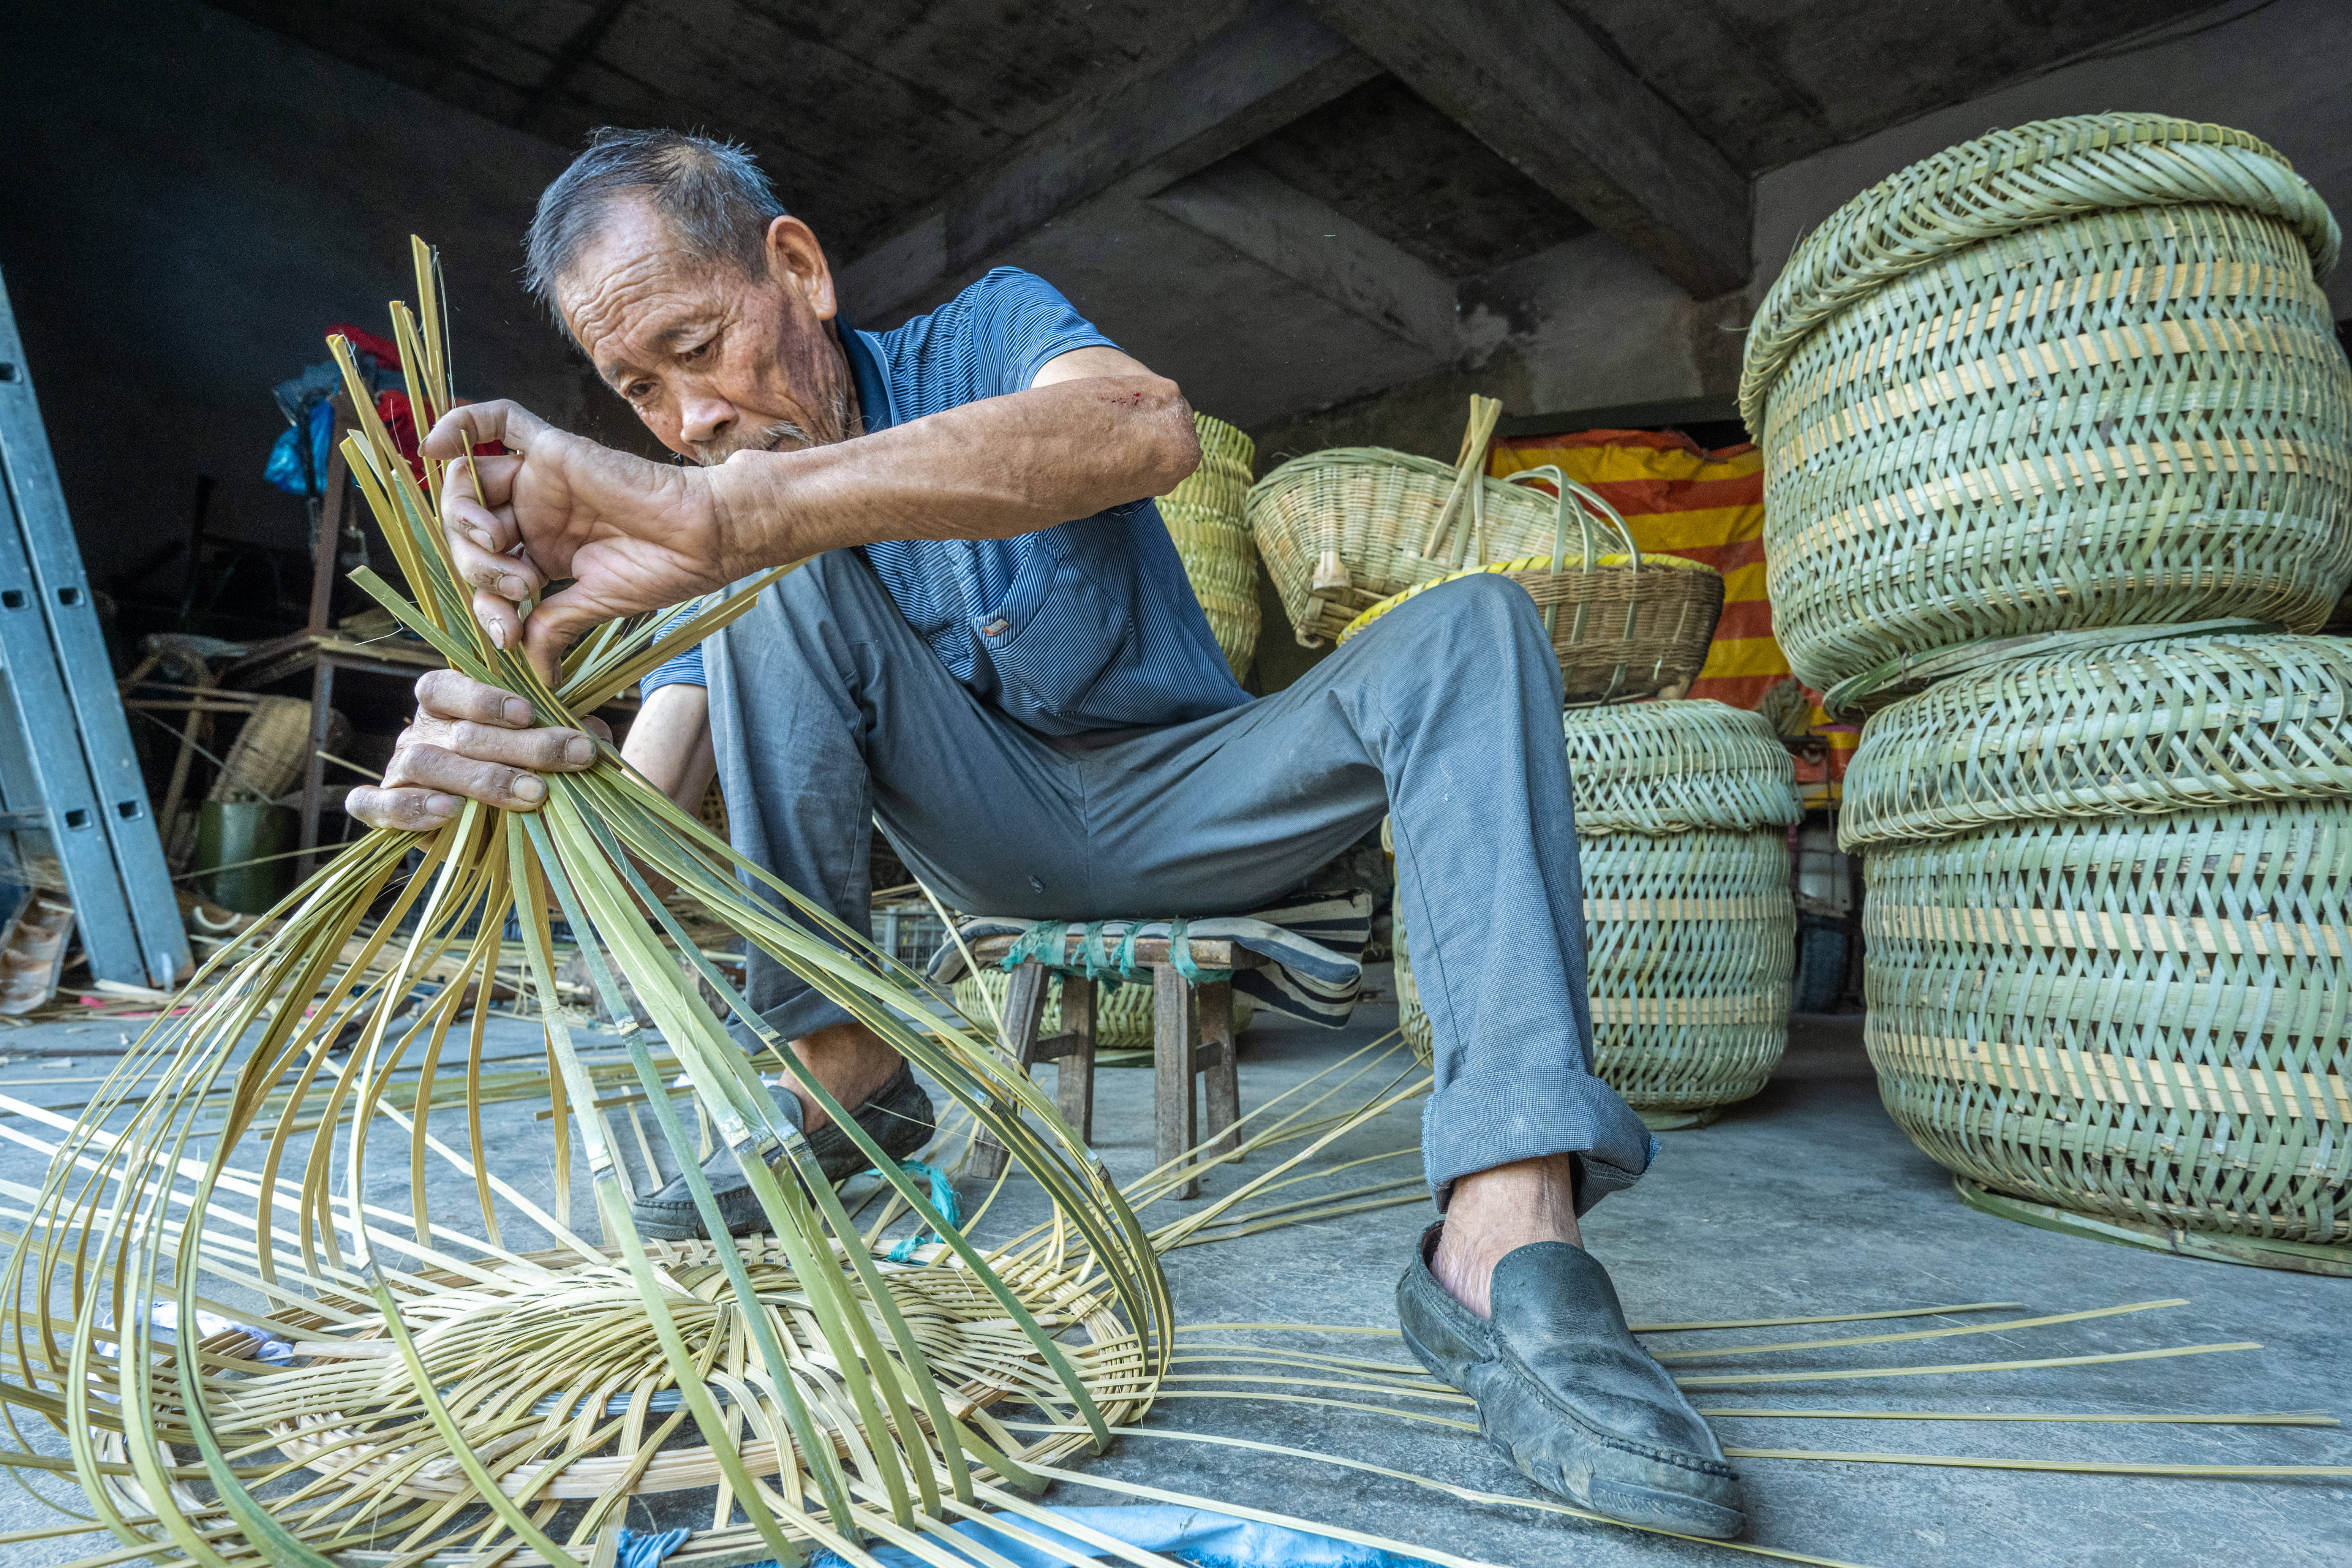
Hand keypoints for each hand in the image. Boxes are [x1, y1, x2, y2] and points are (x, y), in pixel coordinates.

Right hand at [347, 670, 607, 830]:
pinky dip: (408, 807)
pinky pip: (373, 805)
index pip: (445, 687)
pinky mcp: (389, 815)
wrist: (521, 844)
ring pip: (423, 762)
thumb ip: (572, 737)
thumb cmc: (535, 784)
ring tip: (530, 794)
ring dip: (481, 777)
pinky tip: (449, 812)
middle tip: (568, 760)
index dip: (484, 698)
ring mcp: (399, 773)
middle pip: (455, 731)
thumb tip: (592, 734)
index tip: (530, 714)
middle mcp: (420, 735)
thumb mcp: (557, 757)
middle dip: (517, 746)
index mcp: (449, 708)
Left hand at [421, 402, 732, 679]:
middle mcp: (535, 510)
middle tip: (517, 589)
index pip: (486, 569)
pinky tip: (434, 446)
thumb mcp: (592, 606)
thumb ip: (551, 627)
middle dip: (477, 566)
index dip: (486, 604)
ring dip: (464, 518)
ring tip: (496, 543)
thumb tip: (533, 672)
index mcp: (543, 548)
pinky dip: (459, 426)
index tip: (511, 633)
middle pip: (469, 528)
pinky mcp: (552, 449)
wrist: (703, 539)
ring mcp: (541, 478)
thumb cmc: (662, 569)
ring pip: (469, 484)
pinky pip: (497, 422)